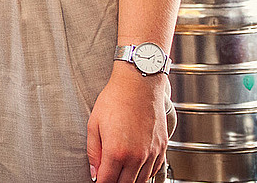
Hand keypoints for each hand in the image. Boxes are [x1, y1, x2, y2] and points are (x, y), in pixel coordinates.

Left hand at [87, 65, 169, 182]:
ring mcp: (152, 153)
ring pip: (141, 181)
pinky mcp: (162, 148)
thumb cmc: (115, 100)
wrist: (139, 84)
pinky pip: (154, 170)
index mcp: (117, 152)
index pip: (107, 181)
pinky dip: (144, 174)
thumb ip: (93, 152)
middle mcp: (137, 156)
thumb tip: (94, 172)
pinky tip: (135, 168)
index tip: (96, 180)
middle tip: (107, 176)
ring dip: (129, 181)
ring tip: (119, 174)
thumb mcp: (94, 125)